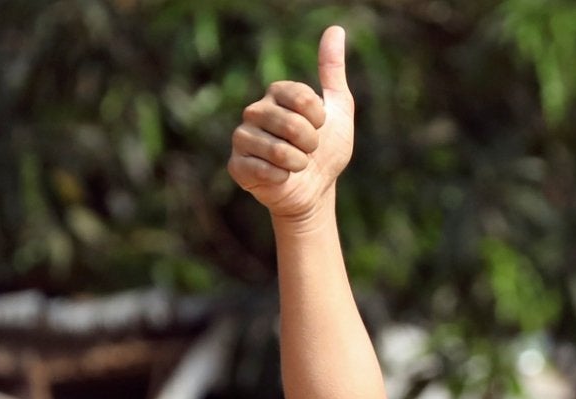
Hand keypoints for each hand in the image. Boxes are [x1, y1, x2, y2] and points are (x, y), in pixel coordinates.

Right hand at [227, 24, 356, 222]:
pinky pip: (263, 170)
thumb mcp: (339, 109)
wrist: (316, 190)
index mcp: (277, 94)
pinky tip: (281, 178)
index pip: (302, 98)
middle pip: (291, 125)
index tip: (321, 127)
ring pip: (277, 150)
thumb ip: (333, 71)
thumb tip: (336, 30)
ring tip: (297, 165)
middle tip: (309, 151)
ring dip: (298, 163)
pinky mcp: (236, 165)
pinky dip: (281, 179)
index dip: (319, 120)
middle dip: (311, 144)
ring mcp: (242, 138)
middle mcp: (255, 111)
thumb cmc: (327, 150)